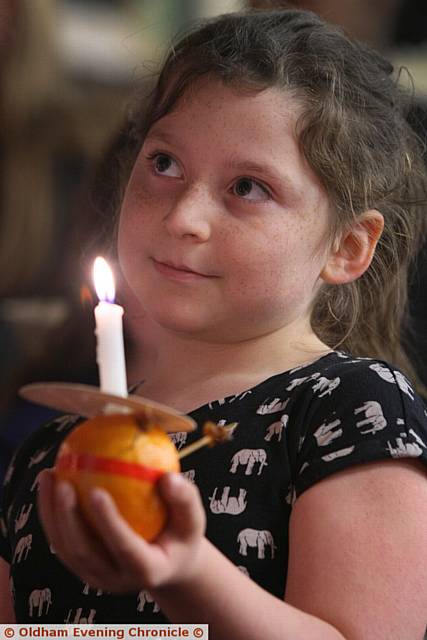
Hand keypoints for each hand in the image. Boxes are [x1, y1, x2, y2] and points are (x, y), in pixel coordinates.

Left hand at [37, 469, 206, 593]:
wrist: (167, 563)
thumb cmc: (182, 535)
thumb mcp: (194, 520)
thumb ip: (185, 499)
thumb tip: (168, 477)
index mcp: (147, 570)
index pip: (124, 547)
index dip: (109, 522)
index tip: (97, 490)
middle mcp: (116, 579)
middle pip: (85, 552)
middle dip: (68, 518)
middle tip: (63, 483)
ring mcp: (95, 576)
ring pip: (65, 547)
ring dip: (51, 513)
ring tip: (48, 476)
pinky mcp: (81, 568)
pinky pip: (60, 539)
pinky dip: (49, 512)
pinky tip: (49, 481)